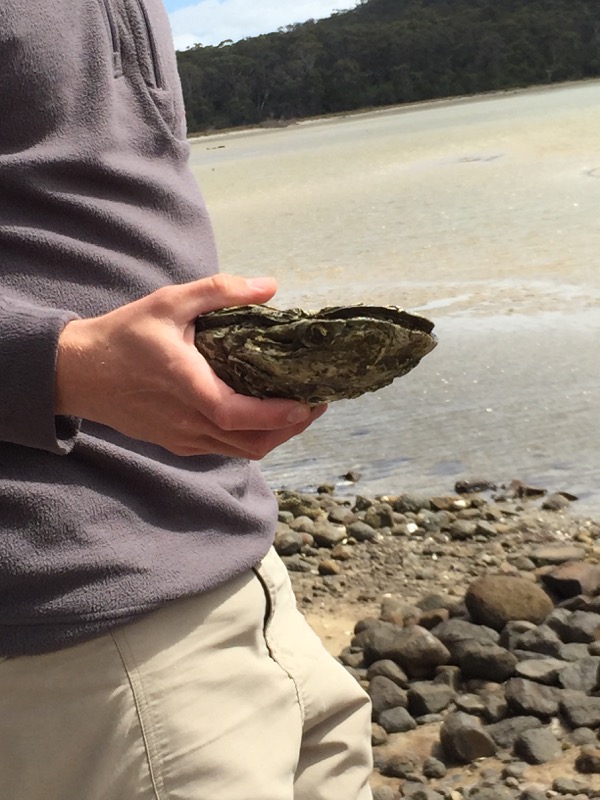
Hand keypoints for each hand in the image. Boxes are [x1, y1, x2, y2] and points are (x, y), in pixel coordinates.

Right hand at [55, 274, 326, 457]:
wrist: (76, 372)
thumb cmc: (123, 336)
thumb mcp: (169, 303)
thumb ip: (220, 291)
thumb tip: (270, 285)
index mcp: (188, 388)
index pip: (242, 415)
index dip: (280, 415)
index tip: (310, 403)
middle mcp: (188, 422)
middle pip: (252, 444)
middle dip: (289, 429)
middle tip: (313, 405)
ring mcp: (181, 437)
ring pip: (239, 452)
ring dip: (272, 436)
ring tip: (293, 411)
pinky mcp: (175, 442)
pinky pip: (221, 450)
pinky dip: (247, 438)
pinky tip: (257, 415)